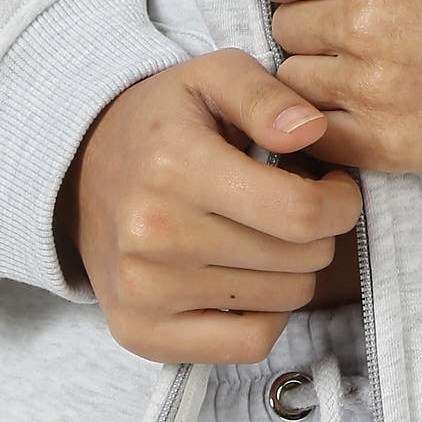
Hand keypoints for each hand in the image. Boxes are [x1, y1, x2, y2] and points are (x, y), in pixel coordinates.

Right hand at [56, 49, 362, 363]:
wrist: (82, 170)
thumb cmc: (164, 122)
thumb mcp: (212, 76)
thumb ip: (267, 95)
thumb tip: (312, 130)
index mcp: (176, 165)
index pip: (299, 212)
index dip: (340, 202)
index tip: (334, 186)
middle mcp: (154, 235)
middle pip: (298, 259)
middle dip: (319, 231)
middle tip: (298, 205)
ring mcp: (144, 291)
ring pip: (284, 301)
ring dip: (295, 268)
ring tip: (269, 234)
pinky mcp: (142, 333)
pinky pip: (249, 345)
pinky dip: (269, 315)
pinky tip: (254, 278)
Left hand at [247, 0, 421, 174]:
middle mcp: (365, 24)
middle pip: (279, 26)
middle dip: (312, 19)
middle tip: (367, 20)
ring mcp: (375, 91)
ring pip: (290, 81)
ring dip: (320, 71)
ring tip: (377, 60)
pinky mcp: (390, 146)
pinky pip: (314, 134)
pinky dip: (328, 121)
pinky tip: (371, 101)